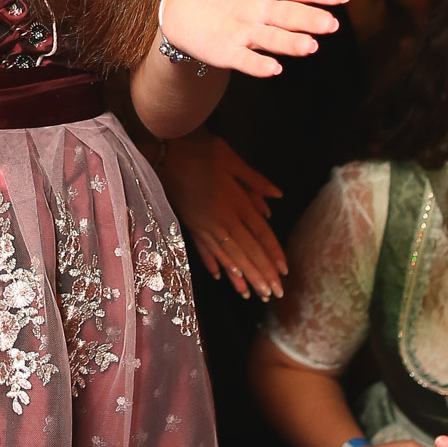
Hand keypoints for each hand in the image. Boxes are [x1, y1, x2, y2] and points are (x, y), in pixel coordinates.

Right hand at [157, 131, 285, 296]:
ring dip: (242, 277)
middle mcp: (223, 220)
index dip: (273, 253)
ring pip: (228, 256)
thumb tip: (278, 195)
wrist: (163, 153)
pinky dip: (213, 263)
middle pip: (247, 251)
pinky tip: (220, 277)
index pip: (261, 234)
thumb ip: (255, 180)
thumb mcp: (232, 159)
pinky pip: (204, 249)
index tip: (284, 272)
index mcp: (237, 203)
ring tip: (253, 295)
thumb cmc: (199, 151)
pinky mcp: (190, 225)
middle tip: (274, 294)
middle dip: (262, 274)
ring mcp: (205, 226)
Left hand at [161, 0, 349, 78]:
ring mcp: (247, 32)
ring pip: (274, 39)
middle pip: (290, 15)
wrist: (174, 0)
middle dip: (310, 19)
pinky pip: (246, 60)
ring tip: (309, 45)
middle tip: (329, 24)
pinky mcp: (229, 52)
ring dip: (291, 43)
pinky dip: (259, 65)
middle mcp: (263, 9)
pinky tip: (273, 68)